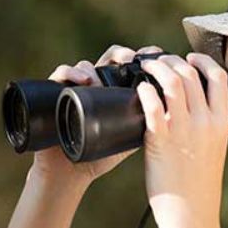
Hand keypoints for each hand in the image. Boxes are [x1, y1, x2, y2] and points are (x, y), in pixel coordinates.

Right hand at [30, 44, 163, 184]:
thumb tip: (172, 118)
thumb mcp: (127, 140)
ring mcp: (75, 89)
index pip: (127, 67)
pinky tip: (83, 80)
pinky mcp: (55, 93)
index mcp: (114, 94)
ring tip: (98, 78)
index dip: (141, 58)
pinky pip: (61, 74)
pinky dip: (71, 72)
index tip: (156, 55)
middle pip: (108, 60)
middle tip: (131, 58)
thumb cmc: (98, 158)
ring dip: (94, 67)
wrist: (70, 173)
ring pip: (84, 65)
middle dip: (120, 54)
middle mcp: (95, 88)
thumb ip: (145, 127)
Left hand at [135, 53, 227, 226]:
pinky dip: (145, 91)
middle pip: (190, 74)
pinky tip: (139, 89)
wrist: (191, 213)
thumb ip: (209, 129)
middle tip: (159, 61)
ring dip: (156, 68)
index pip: (218, 77)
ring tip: (146, 67)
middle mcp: (205, 122)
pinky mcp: (161, 141)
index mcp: (222, 123)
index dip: (202, 61)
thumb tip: (197, 112)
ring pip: (172, 82)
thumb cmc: (200, 186)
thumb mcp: (215, 150)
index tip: (190, 58)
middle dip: (172, 60)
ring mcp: (183, 130)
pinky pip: (152, 105)